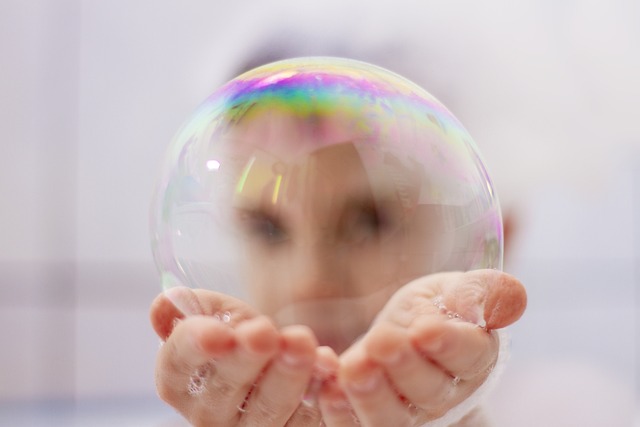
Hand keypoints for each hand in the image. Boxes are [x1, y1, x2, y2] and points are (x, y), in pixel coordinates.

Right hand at [150, 287, 328, 425]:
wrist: (274, 358)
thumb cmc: (238, 333)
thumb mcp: (217, 313)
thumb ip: (193, 307)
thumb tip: (163, 305)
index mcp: (179, 377)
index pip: (179, 363)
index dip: (196, 346)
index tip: (218, 333)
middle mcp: (206, 411)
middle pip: (225, 387)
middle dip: (247, 357)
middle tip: (265, 332)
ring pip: (268, 407)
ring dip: (288, 374)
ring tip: (302, 343)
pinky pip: (303, 419)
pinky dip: (317, 390)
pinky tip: (326, 364)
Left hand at [316, 269, 526, 426]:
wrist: (403, 338)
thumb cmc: (435, 310)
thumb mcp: (454, 290)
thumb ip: (480, 292)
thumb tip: (514, 297)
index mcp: (473, 355)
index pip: (468, 354)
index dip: (448, 344)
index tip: (426, 329)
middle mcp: (444, 393)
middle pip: (429, 389)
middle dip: (404, 366)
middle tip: (382, 342)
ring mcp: (408, 413)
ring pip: (394, 417)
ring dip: (372, 395)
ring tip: (353, 367)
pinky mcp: (372, 420)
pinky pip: (358, 426)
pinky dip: (342, 412)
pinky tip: (327, 389)